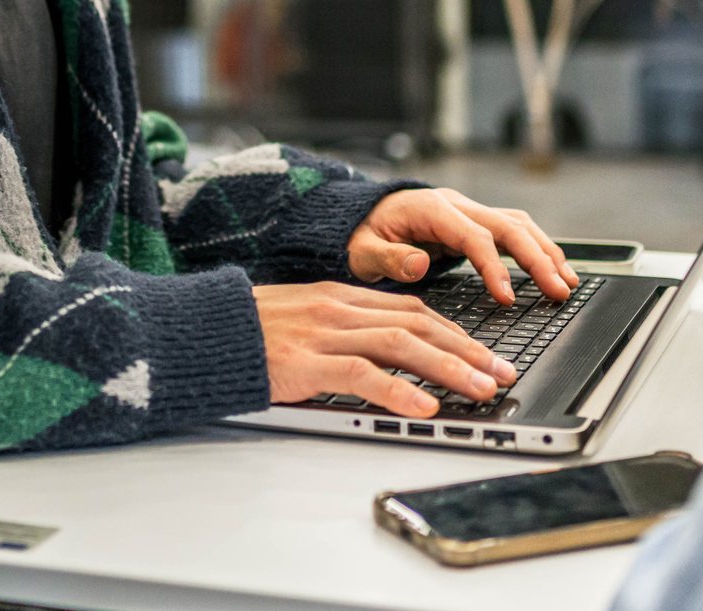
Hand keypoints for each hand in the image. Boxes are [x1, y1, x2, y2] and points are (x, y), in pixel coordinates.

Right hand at [253, 281, 515, 417]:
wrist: (201, 332)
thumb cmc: (249, 333)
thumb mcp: (304, 319)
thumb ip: (343, 328)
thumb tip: (388, 350)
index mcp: (342, 296)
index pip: (415, 308)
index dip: (457, 332)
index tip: (488, 354)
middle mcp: (340, 308)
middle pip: (419, 324)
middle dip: (468, 350)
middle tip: (502, 373)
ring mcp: (323, 332)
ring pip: (402, 344)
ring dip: (448, 368)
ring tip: (480, 390)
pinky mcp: (306, 361)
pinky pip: (361, 374)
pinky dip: (398, 390)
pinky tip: (424, 407)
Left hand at [345, 188, 579, 303]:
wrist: (359, 216)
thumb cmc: (360, 235)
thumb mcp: (362, 250)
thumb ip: (388, 258)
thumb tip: (419, 263)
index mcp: (431, 209)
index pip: (474, 235)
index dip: (494, 267)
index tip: (508, 298)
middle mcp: (455, 205)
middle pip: (508, 226)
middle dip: (537, 258)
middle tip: (559, 291)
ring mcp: (467, 211)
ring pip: (517, 225)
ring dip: (545, 251)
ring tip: (567, 282)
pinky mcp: (472, 223)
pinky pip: (512, 231)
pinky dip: (536, 248)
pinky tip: (553, 269)